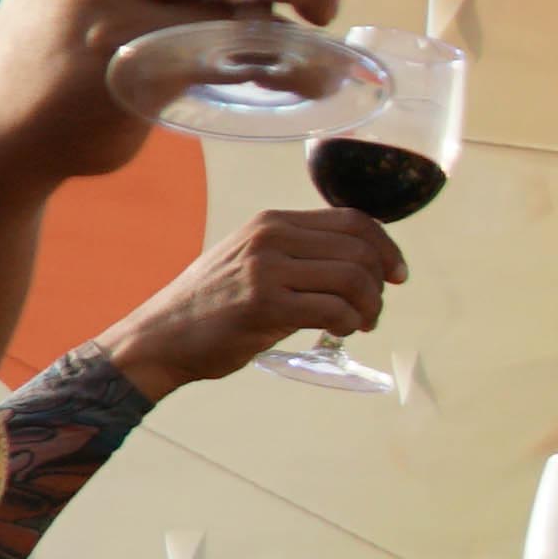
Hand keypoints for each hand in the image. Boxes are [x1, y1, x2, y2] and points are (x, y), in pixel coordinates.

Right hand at [103, 206, 406, 392]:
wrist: (159, 338)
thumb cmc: (213, 306)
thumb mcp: (255, 262)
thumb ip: (302, 255)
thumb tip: (365, 265)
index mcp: (272, 222)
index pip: (354, 220)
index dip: (387, 248)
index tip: (397, 275)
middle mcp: (270, 237)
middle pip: (360, 250)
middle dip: (379, 285)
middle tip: (372, 311)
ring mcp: (266, 269)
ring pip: (354, 279)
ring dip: (369, 307)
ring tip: (359, 324)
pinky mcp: (265, 304)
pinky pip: (335, 309)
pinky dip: (349, 323)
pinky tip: (340, 332)